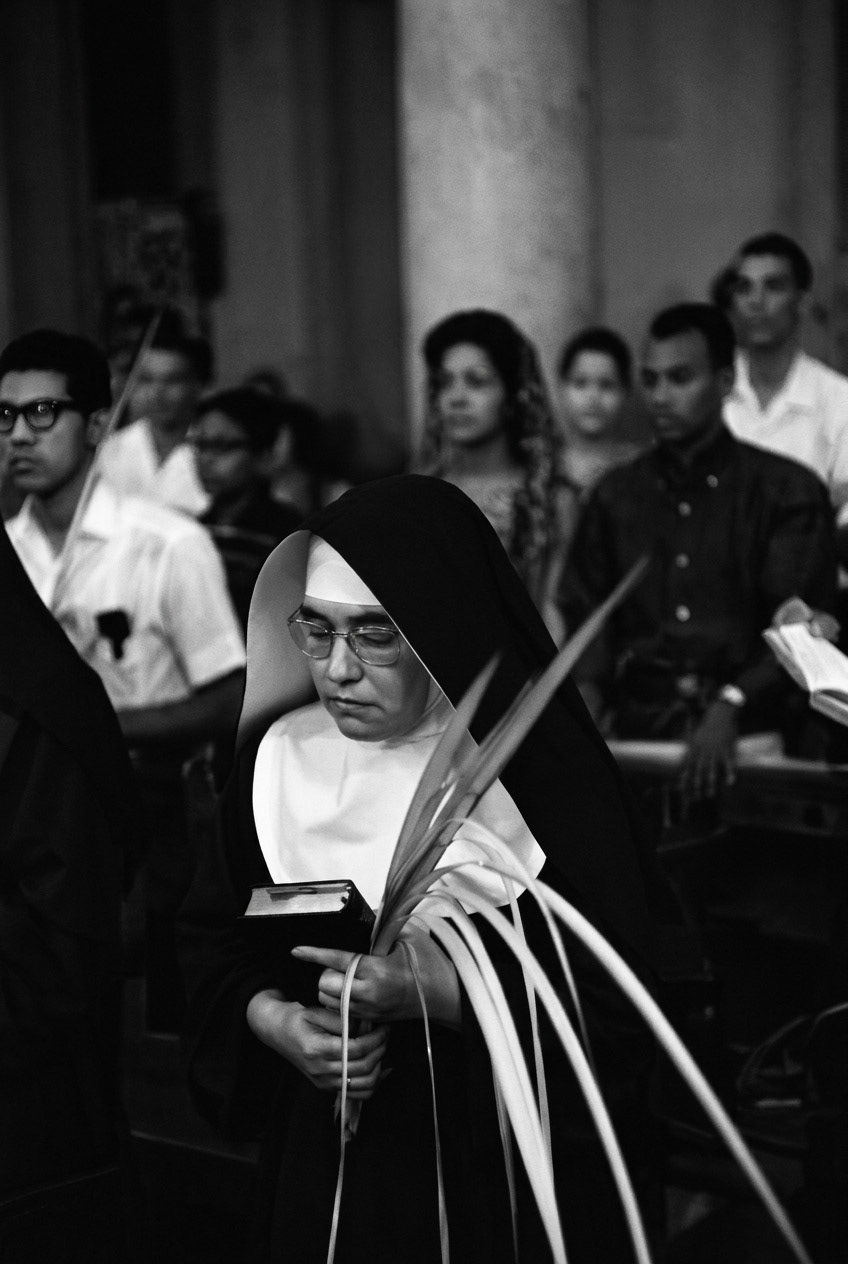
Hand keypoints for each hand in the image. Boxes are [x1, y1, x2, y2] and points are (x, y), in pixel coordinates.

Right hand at [246, 988, 387, 1098]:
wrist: (278, 1033)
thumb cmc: (297, 1018)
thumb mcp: (316, 1011)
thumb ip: (341, 1019)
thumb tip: (365, 1027)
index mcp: (316, 1049)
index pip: (356, 1049)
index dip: (375, 1038)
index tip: (384, 1027)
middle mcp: (320, 1070)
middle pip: (362, 1067)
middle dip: (380, 1049)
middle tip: (386, 1034)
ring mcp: (323, 1082)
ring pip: (363, 1085)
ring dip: (378, 1067)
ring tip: (381, 1048)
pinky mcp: (326, 1087)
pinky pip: (356, 1093)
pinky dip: (371, 1083)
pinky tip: (374, 1065)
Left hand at [292, 930, 460, 1027]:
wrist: (448, 995)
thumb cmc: (431, 962)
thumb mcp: (409, 935)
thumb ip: (384, 924)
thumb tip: (365, 911)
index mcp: (378, 970)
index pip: (337, 961)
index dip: (314, 954)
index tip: (296, 950)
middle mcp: (370, 994)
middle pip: (326, 985)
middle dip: (325, 973)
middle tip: (337, 963)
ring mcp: (370, 1010)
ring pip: (330, 1002)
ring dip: (330, 989)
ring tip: (344, 977)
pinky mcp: (372, 1021)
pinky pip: (343, 1013)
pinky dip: (340, 1001)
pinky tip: (352, 990)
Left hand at [680, 701, 737, 800]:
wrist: (719, 715)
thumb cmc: (707, 728)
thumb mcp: (694, 738)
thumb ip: (689, 750)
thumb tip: (682, 761)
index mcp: (694, 748)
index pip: (688, 766)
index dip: (685, 777)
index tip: (681, 789)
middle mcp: (703, 750)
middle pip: (698, 770)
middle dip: (696, 784)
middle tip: (695, 797)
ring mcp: (716, 750)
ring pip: (712, 768)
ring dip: (710, 782)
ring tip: (709, 794)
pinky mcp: (727, 749)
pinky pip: (728, 763)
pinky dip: (729, 773)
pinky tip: (729, 783)